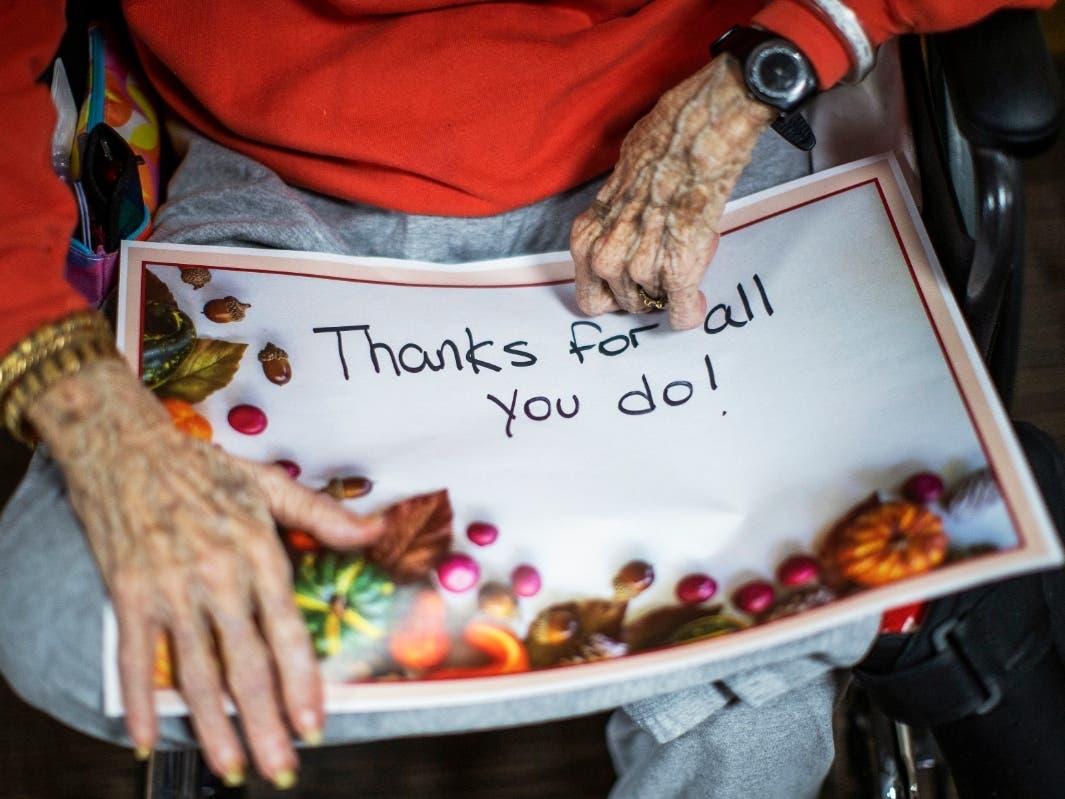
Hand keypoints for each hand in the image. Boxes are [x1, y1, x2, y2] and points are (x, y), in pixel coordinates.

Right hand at [28, 358, 384, 786]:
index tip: (315, 724)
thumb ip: (323, 515)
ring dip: (214, 727)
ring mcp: (169, 588)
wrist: (124, 446)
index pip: (287, 632)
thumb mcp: (269, 483)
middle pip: (245, 665)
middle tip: (282, 766)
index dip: (302, 683)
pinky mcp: (128, 593)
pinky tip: (147, 739)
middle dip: (266, 723)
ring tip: (232, 767)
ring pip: (195, 672)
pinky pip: (135, 658)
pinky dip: (139, 702)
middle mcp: (216, 576)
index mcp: (256, 552)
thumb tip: (377, 528)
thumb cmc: (200, 467)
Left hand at [570, 55, 774, 329]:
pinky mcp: (677, 271)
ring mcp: (640, 267)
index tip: (631, 287)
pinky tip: (696, 303)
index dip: (613, 295)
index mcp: (587, 237)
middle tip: (665, 269)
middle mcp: (606, 257)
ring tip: (686, 256)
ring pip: (654, 304)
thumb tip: (626, 233)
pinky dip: (689, 310)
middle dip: (645, 292)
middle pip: (623, 304)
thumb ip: (614, 221)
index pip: (590, 295)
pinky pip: (681, 310)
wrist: (698, 135)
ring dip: (670, 291)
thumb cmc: (661, 149)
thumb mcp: (616, 187)